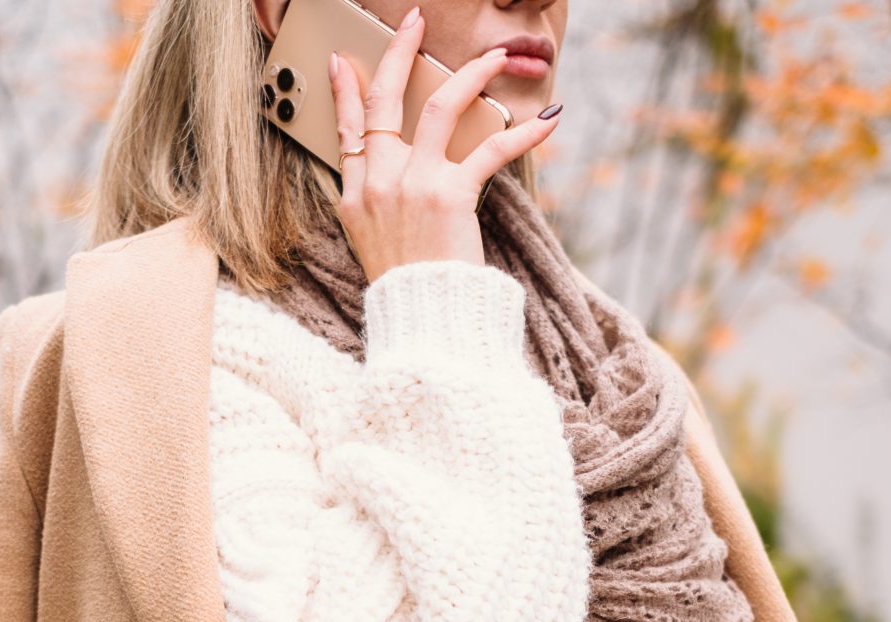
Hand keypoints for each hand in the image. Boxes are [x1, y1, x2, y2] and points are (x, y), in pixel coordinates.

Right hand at [328, 7, 561, 283]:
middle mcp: (379, 184)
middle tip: (415, 22)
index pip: (346, 131)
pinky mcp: (450, 195)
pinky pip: (490, 149)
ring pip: (438, 106)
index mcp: (356, 198)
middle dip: (399, 52)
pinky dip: (524, 133)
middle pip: (383, 101)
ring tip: (495, 58)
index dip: (344, 92)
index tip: (341, 61)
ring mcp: (413, 186)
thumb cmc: (407, 295)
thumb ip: (376, 210)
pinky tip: (548, 119)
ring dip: (470, 75)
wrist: (422, 323)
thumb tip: (393, 181)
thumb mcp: (372, 250)